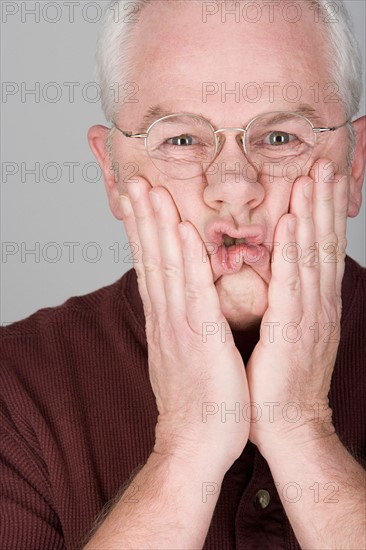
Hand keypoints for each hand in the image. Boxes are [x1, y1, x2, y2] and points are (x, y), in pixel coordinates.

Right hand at [120, 177, 249, 469]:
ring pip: (166, 268)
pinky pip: (193, 293)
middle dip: (142, 218)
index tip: (138, 200)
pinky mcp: (200, 339)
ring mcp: (179, 327)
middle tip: (133, 181)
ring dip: (156, 226)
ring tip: (147, 191)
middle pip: (152, 260)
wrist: (197, 444)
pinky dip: (186, 260)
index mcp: (167, 320)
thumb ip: (179, 324)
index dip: (144, 231)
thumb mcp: (183, 354)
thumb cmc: (198, 400)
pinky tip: (180, 232)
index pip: (152, 267)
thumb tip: (178, 304)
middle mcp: (167, 318)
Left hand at [246, 159, 347, 454]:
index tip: (320, 180)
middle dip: (325, 202)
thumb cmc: (279, 381)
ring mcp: (309, 317)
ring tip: (315, 176)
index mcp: (313, 304)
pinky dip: (292, 252)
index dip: (322, 213)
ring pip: (312, 256)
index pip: (319, 249)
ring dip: (314, 214)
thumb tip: (278, 277)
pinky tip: (291, 223)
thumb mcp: (287, 333)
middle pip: (322, 244)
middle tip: (326, 163)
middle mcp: (317, 305)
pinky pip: (291, 285)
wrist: (286, 426)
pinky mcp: (291, 333)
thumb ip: (286, 301)